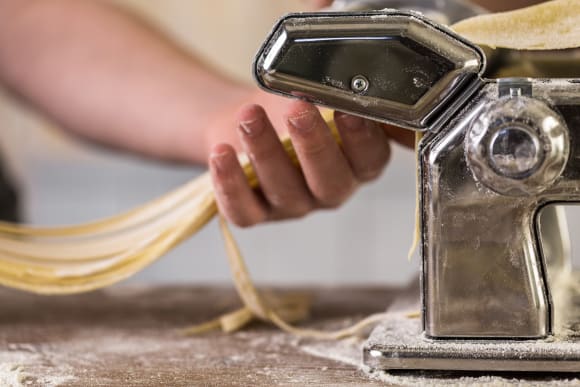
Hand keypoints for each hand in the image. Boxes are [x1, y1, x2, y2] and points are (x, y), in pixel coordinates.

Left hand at [209, 100, 395, 226]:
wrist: (246, 118)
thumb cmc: (291, 104)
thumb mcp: (325, 92)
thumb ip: (350, 84)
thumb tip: (368, 60)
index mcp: (356, 164)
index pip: (369, 160)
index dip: (360, 138)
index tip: (346, 108)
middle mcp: (328, 190)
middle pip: (330, 182)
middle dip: (315, 146)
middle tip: (299, 110)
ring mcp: (291, 205)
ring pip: (285, 192)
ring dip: (266, 152)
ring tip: (249, 117)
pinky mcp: (254, 212)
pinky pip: (244, 211)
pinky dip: (231, 185)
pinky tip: (221, 153)